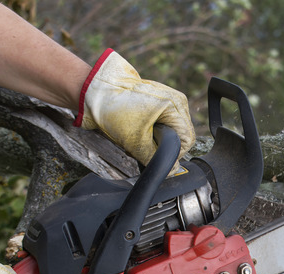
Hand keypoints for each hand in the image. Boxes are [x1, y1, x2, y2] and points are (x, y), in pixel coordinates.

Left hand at [74, 49, 194, 172]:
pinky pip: (165, 119)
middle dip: (164, 144)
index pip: (187, 139)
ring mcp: (168, 97)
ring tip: (139, 135)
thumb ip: (155, 158)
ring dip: (158, 136)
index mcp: (175, 105)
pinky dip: (154, 127)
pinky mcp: (159, 98)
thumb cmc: (114, 109)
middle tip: (144, 146)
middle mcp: (176, 99)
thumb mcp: (135, 141)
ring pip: (173, 128)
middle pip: (181, 133)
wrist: (96, 91)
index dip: (174, 153)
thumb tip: (172, 171)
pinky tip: (139, 127)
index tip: (156, 156)